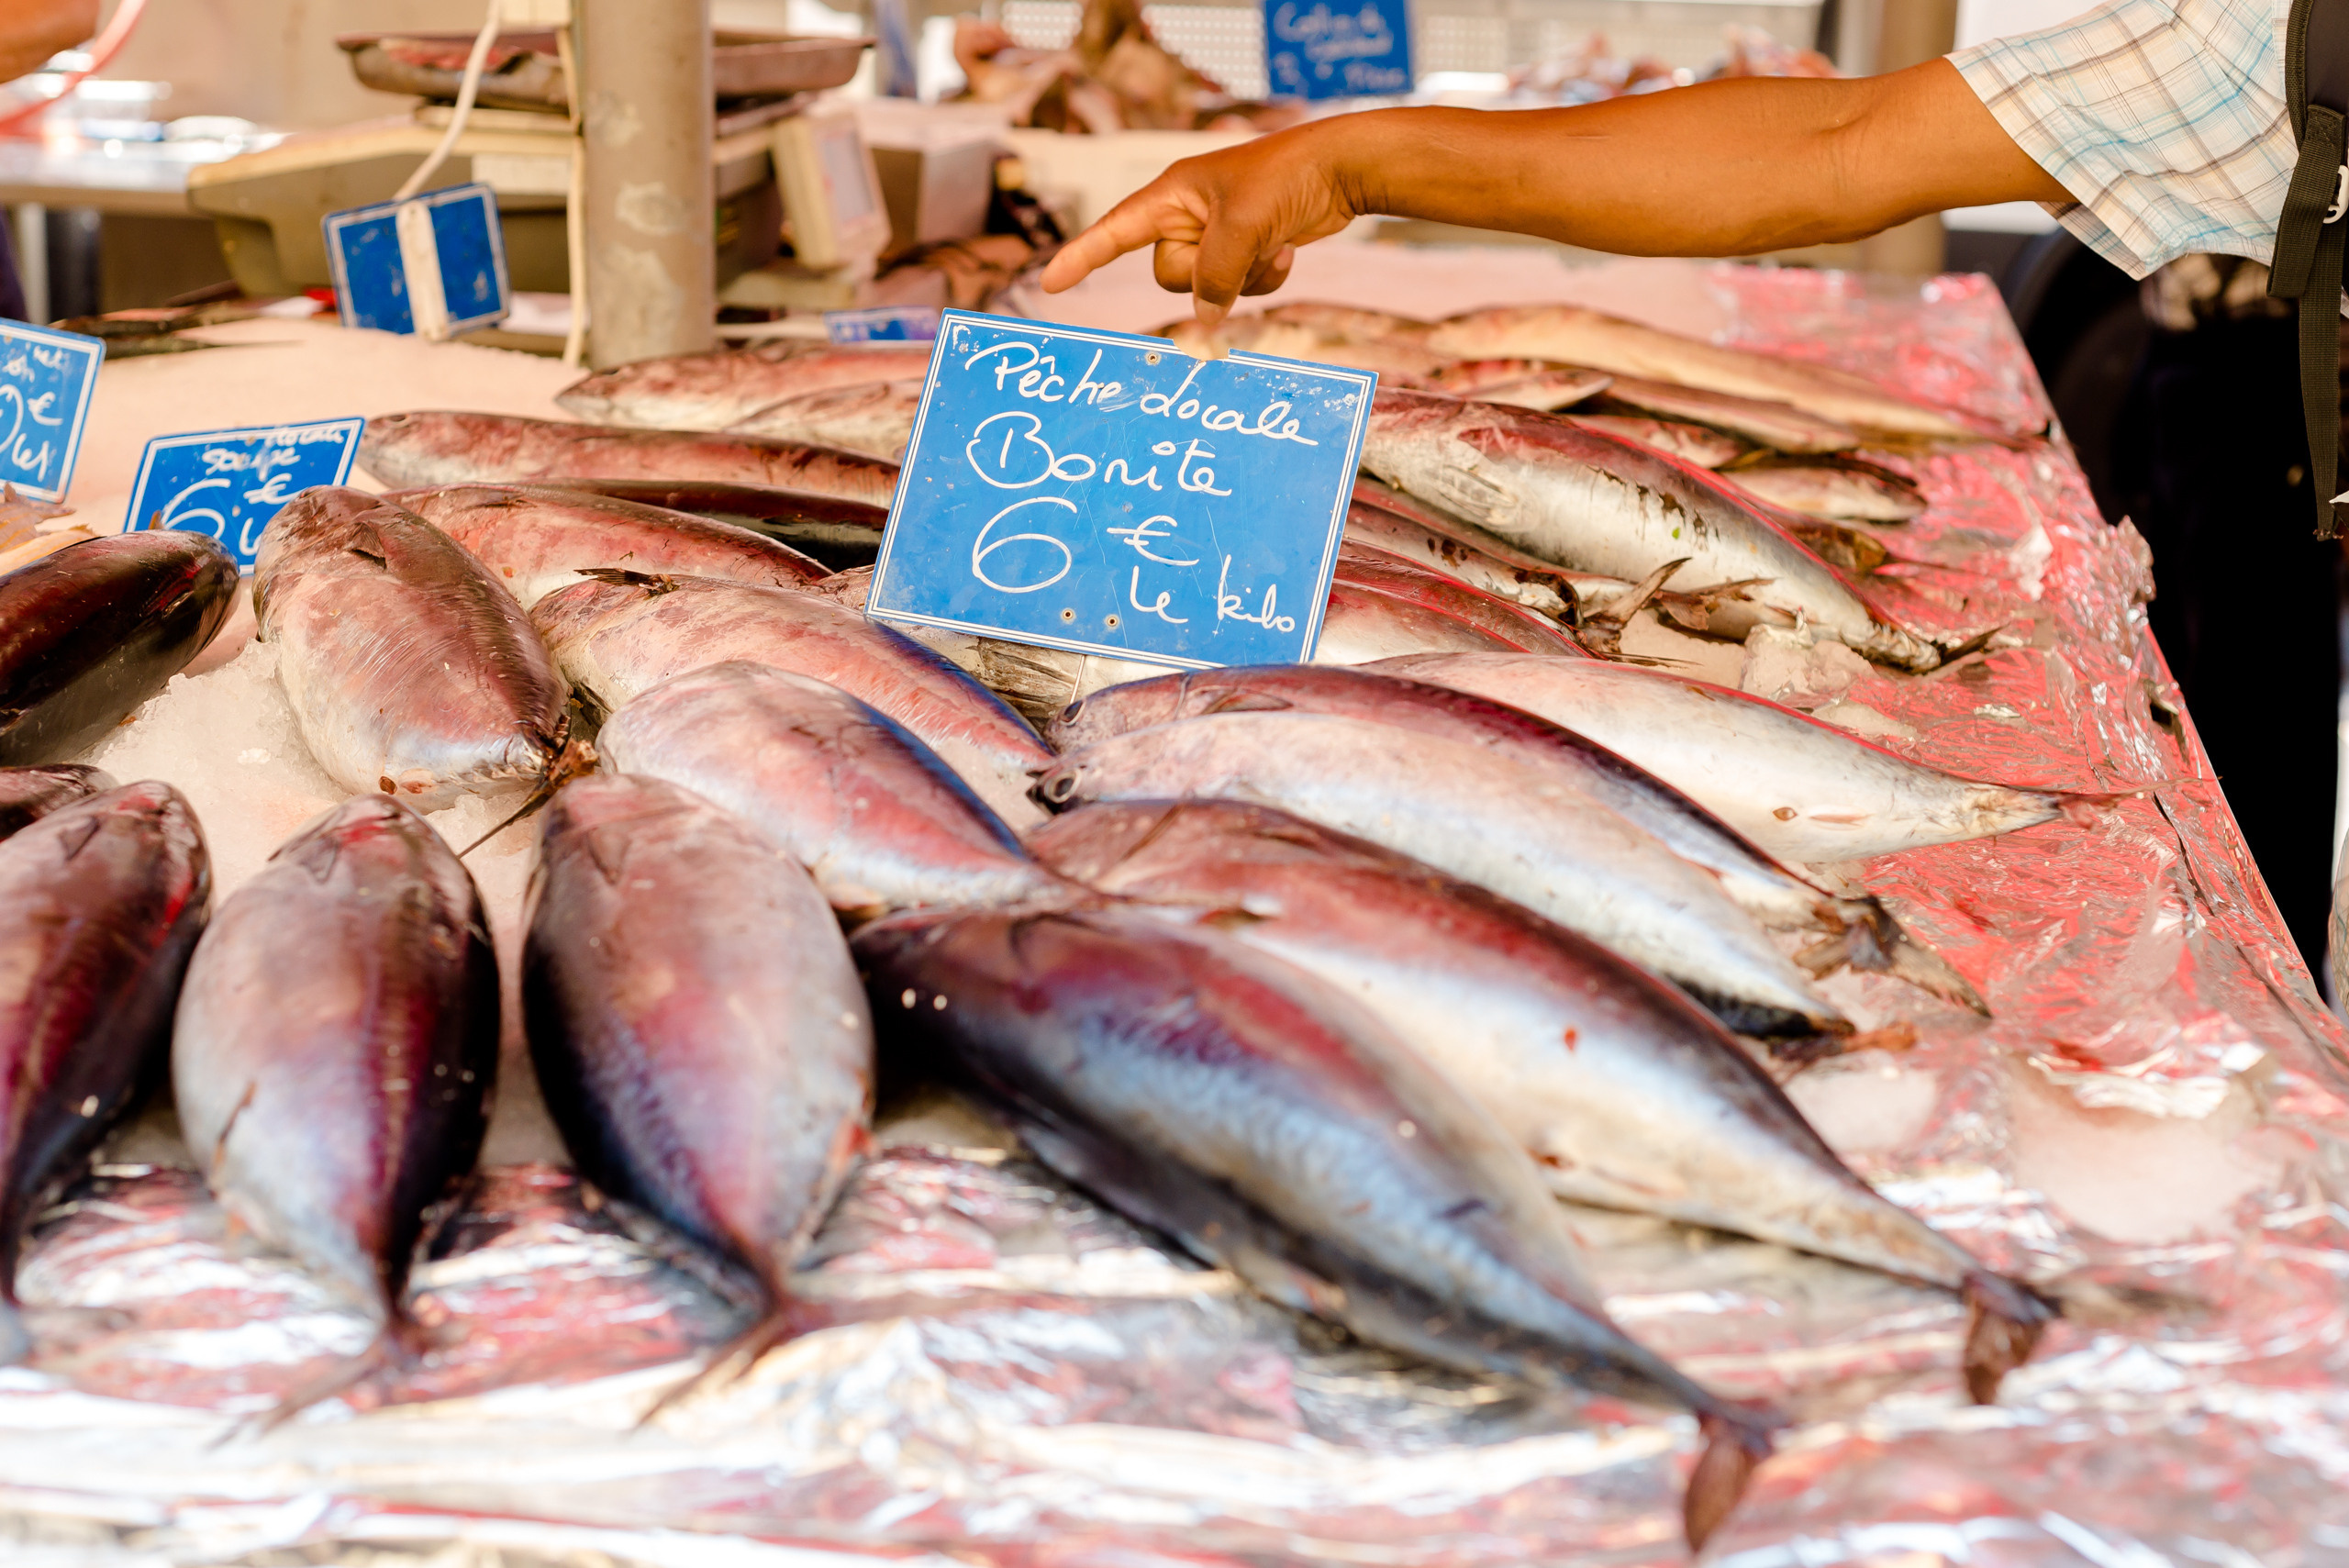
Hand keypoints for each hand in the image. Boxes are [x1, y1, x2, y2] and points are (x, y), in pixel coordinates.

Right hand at [1037, 120, 1369, 324]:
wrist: (1340, 169)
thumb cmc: (1285, 178)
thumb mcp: (1241, 228)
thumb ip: (1214, 278)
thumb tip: (1204, 320)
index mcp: (1171, 194)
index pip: (1114, 231)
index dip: (1081, 257)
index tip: (1050, 284)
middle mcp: (1187, 215)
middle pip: (1169, 274)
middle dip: (1205, 273)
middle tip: (1243, 242)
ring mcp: (1216, 234)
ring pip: (1205, 287)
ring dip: (1241, 278)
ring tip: (1271, 241)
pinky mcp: (1245, 249)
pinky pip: (1237, 287)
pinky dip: (1263, 278)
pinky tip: (1286, 248)